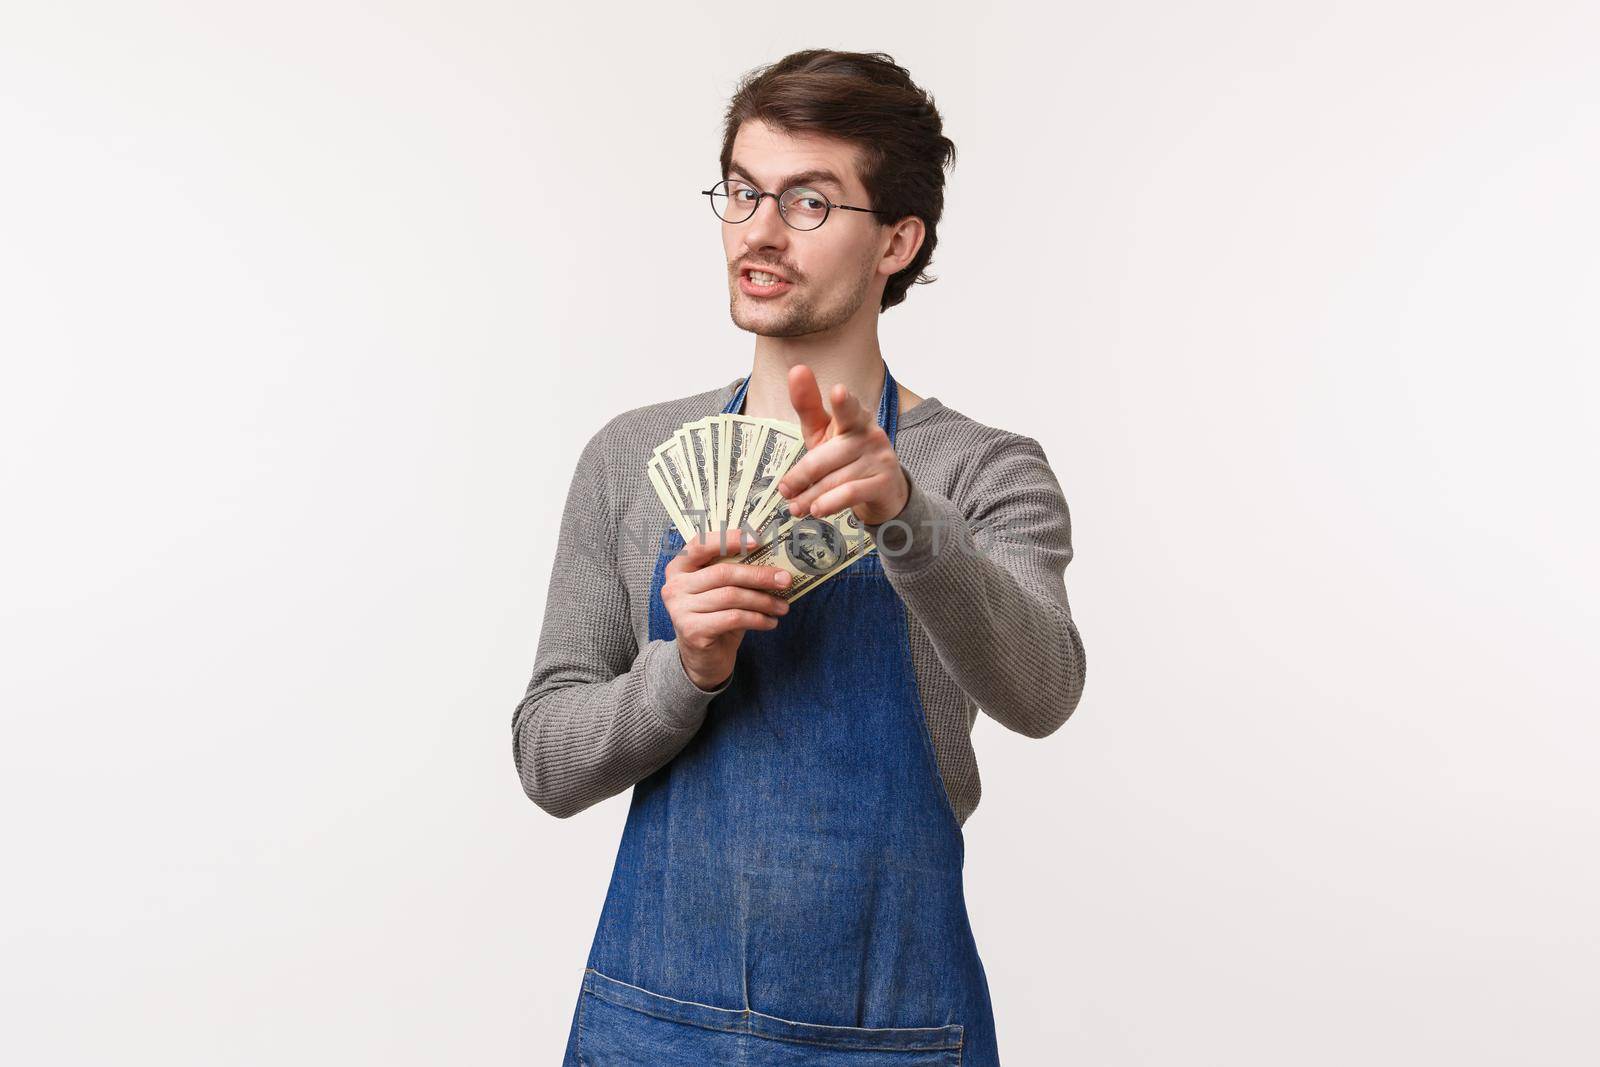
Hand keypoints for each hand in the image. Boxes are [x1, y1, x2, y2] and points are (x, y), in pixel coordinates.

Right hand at [662, 528, 792, 689]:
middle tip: (785, 580)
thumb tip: (774, 564)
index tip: (757, 539)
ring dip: (763, 601)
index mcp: (679, 568)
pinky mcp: (692, 631)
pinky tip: (770, 622)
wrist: (702, 658)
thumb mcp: (720, 591)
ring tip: (782, 607)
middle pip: (723, 573)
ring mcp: (680, 609)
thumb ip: (735, 573)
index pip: (701, 545)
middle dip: (759, 575)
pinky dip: (757, 619)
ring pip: (731, 596)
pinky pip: (733, 618)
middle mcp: (675, 586)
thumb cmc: (715, 616)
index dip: (728, 539)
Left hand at [774, 364, 909, 525]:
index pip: (847, 408)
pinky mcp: (884, 482)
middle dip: (800, 476)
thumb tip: (797, 369)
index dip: (843, 401)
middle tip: (784, 491)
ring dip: (809, 497)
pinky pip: (849, 493)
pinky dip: (829, 503)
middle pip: (824, 456)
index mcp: (854, 417)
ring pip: (833, 479)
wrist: (884, 491)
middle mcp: (870, 434)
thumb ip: (808, 405)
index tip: (838, 392)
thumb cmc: (847, 457)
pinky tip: (816, 510)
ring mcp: (880, 458)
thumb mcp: (825, 432)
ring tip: (795, 507)